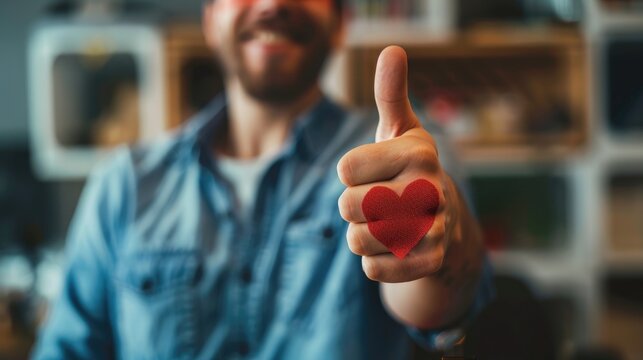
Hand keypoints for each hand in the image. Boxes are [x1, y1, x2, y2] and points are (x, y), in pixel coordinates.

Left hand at [337, 46, 461, 283]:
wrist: (445, 220)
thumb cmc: (408, 169)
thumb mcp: (400, 129)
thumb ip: (390, 93)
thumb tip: (392, 49)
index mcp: (420, 154)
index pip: (345, 170)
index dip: (350, 173)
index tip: (371, 170)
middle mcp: (432, 190)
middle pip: (348, 206)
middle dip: (351, 206)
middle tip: (375, 200)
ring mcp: (435, 231)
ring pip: (357, 241)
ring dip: (361, 234)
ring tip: (384, 223)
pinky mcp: (430, 263)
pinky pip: (372, 270)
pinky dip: (373, 261)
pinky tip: (392, 247)